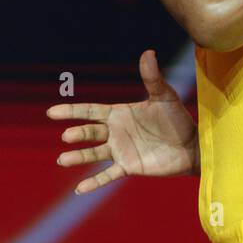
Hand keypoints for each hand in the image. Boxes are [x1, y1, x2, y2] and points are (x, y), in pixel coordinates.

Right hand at [46, 49, 197, 194]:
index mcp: (119, 114)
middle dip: (78, 133)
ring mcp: (120, 151)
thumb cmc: (177, 118)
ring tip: (63, 160)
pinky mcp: (129, 167)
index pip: (90, 112)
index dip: (72, 111)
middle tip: (67, 136)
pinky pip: (108, 175)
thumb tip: (148, 52)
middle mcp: (115, 132)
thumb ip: (152, 78)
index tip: (52, 112)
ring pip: (94, 154)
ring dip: (79, 157)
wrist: (191, 145)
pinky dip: (94, 182)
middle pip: (90, 132)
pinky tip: (79, 190)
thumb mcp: (164, 96)